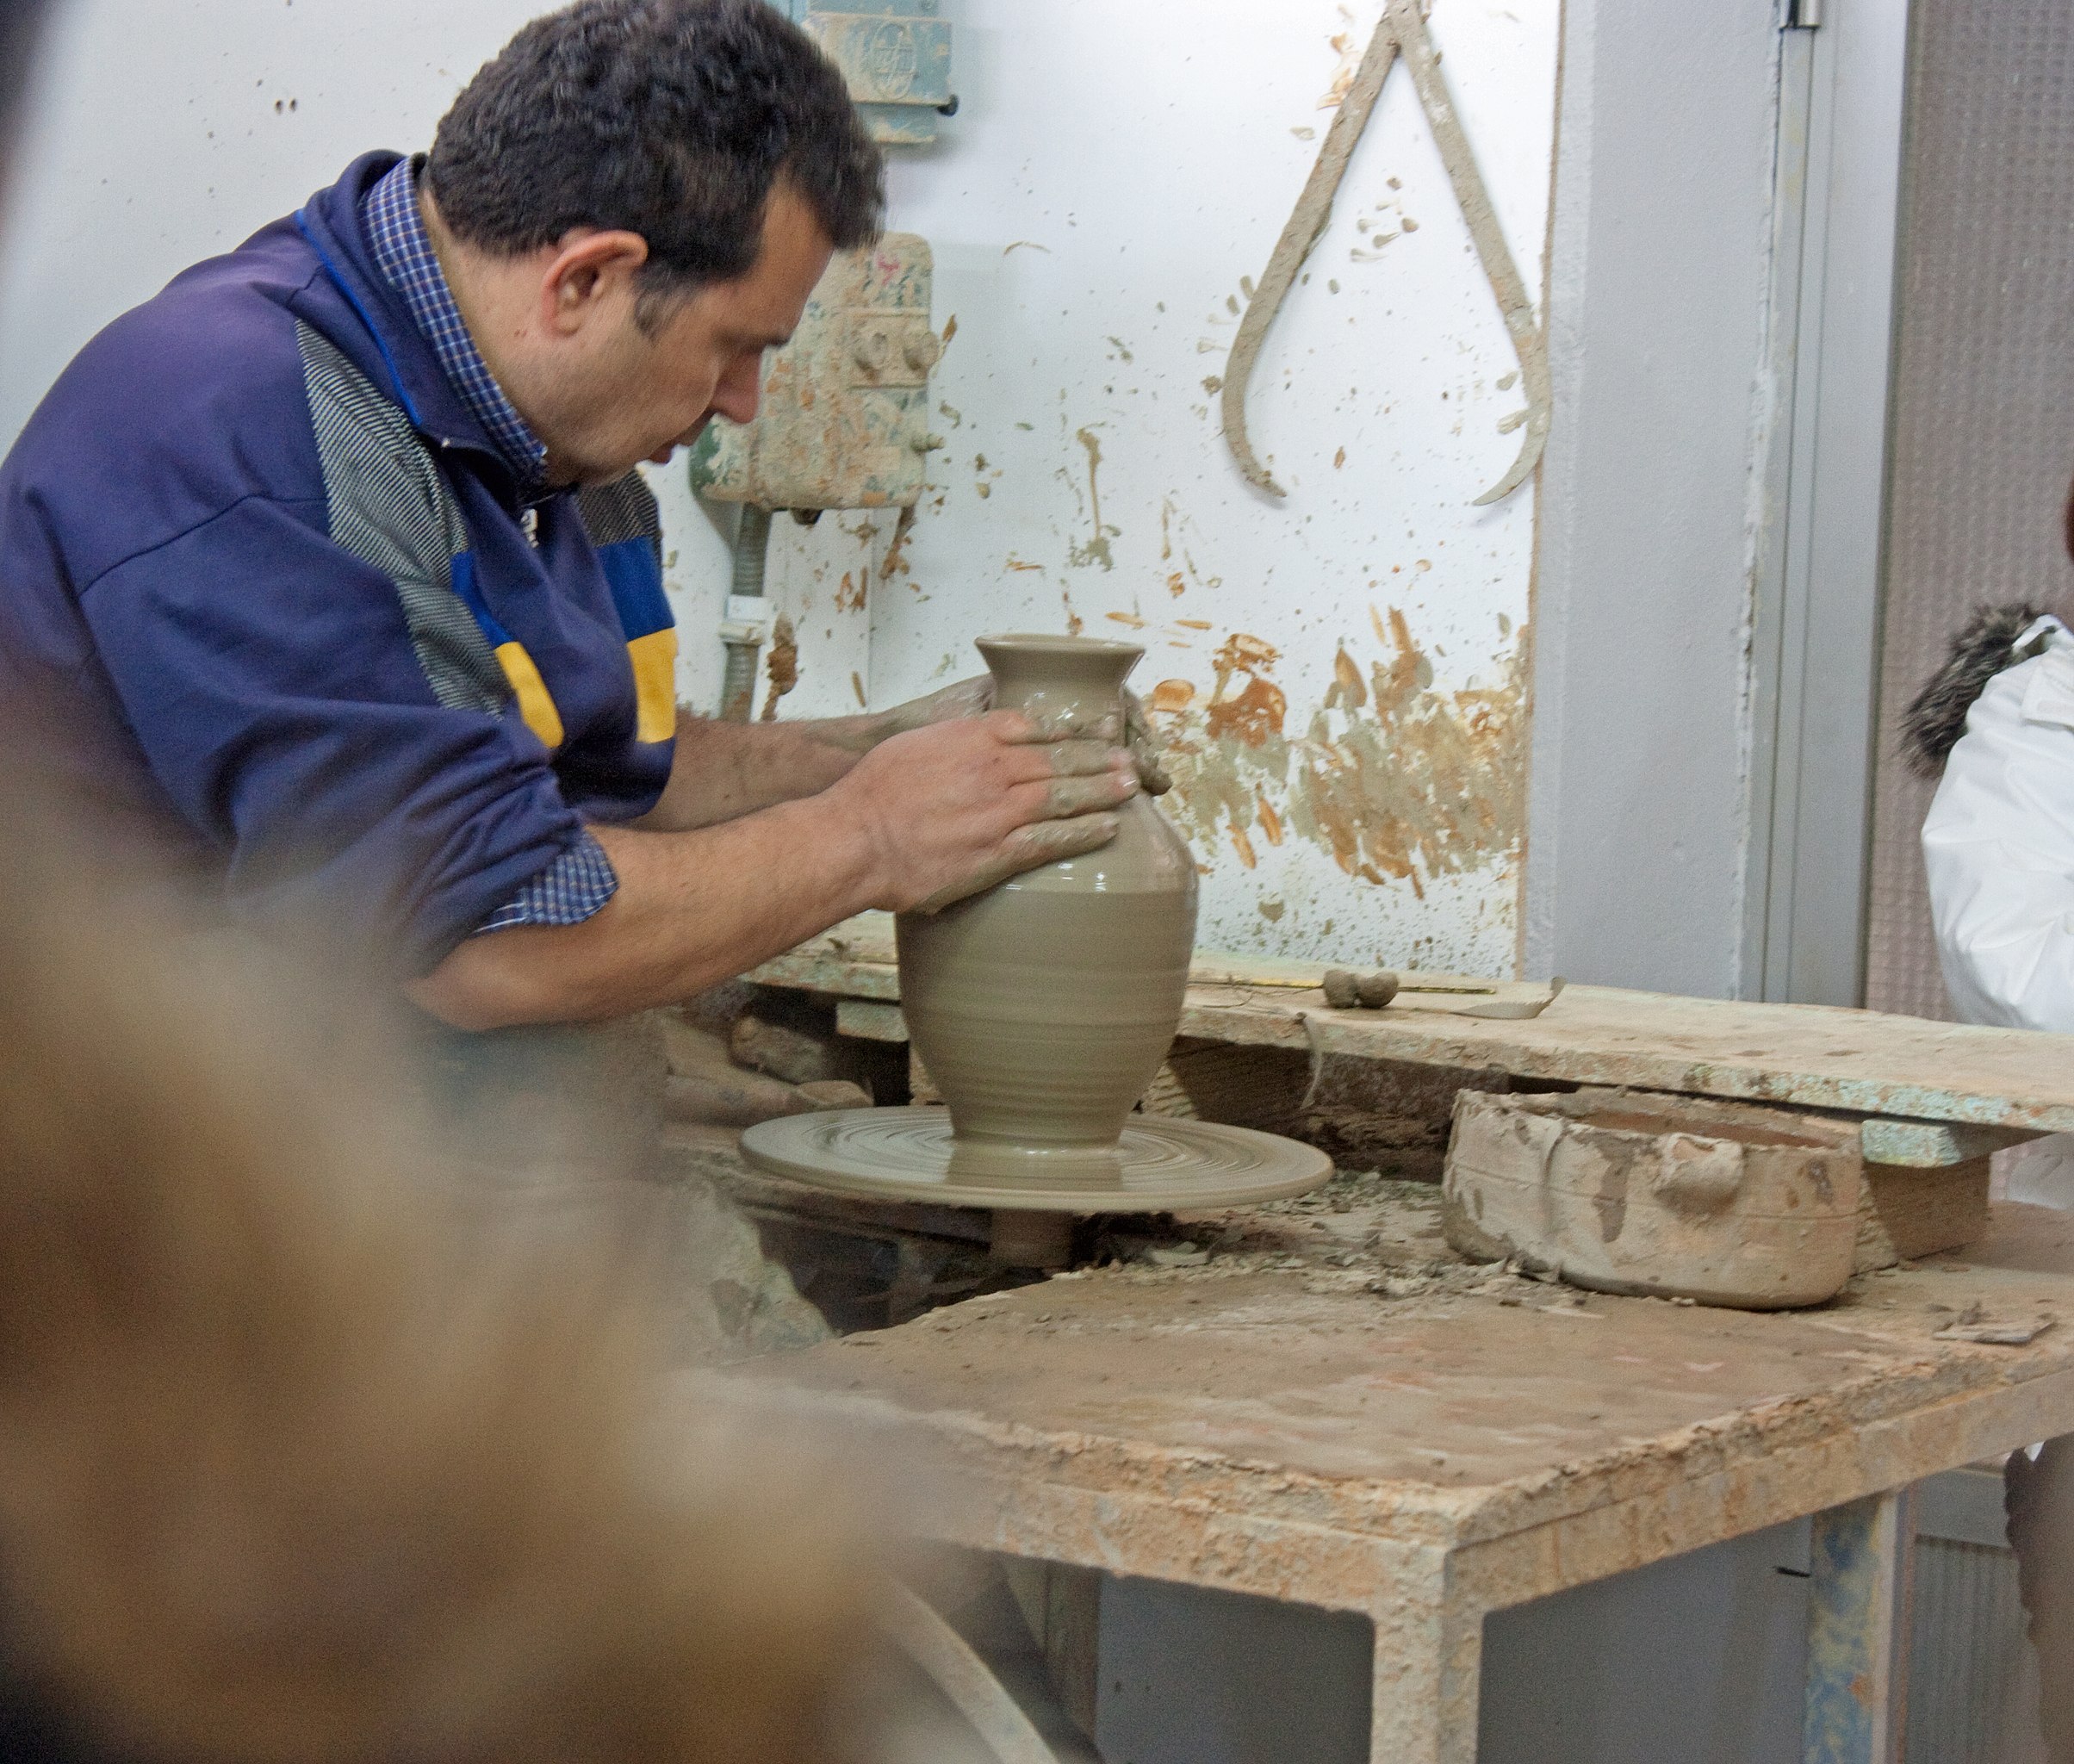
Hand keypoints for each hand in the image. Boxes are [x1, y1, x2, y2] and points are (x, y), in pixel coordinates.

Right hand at [826, 710, 1137, 912]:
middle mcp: (992, 769)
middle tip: (1129, 757)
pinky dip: (1084, 833)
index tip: (1098, 724)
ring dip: (1102, 790)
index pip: (1035, 724)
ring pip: (1064, 795)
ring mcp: (998, 811)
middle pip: (1059, 758)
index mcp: (971, 739)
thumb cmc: (870, 795)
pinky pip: (1052, 840)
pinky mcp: (997, 852)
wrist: (854, 840)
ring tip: (1130, 787)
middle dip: (1099, 756)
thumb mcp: (911, 746)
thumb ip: (951, 741)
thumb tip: (972, 741)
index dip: (1073, 725)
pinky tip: (1108, 828)